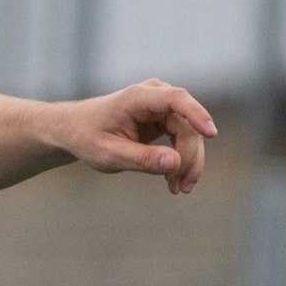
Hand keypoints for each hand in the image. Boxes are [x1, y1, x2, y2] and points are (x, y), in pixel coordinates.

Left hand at [57, 79, 215, 193]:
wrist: (74, 131)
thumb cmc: (86, 138)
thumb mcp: (109, 154)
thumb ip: (142, 158)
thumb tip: (175, 162)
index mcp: (137, 98)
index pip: (176, 99)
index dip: (197, 114)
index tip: (212, 133)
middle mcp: (154, 97)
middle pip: (187, 125)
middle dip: (188, 158)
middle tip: (182, 187)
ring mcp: (162, 107)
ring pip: (190, 134)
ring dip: (188, 163)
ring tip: (178, 188)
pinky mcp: (165, 119)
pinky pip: (184, 139)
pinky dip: (181, 160)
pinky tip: (173, 180)